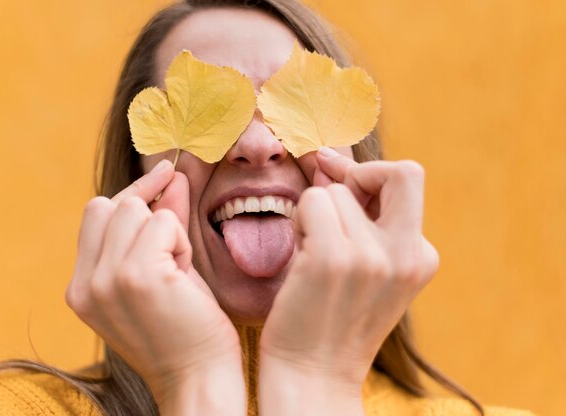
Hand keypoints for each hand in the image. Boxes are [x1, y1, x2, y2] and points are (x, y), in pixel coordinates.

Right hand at [65, 160, 244, 413]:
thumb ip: (159, 224)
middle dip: (148, 210)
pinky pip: (162, 222)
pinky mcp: (137, 276)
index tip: (164, 175)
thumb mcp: (162, 272)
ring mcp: (108, 279)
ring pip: (136, 208)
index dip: (132, 192)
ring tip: (179, 269)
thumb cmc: (185, 328)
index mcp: (82, 288)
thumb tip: (172, 176)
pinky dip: (180, 241)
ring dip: (167, 230)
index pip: (96, 215)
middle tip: (175, 242)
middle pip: (111, 205)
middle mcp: (86, 284)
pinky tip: (185, 274)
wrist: (198, 379)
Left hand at [259, 148, 438, 414]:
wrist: (312, 374)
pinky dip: (299, 221)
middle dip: (359, 172)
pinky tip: (300, 256)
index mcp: (420, 257)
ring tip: (311, 253)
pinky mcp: (335, 258)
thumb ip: (363, 215)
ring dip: (314, 213)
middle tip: (328, 196)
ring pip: (336, 190)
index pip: (408, 180)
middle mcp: (408, 254)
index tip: (339, 179)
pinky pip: (313, 202)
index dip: (372, 174)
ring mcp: (373, 256)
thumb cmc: (330, 316)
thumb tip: (330, 158)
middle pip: (403, 170)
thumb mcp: (365, 267)